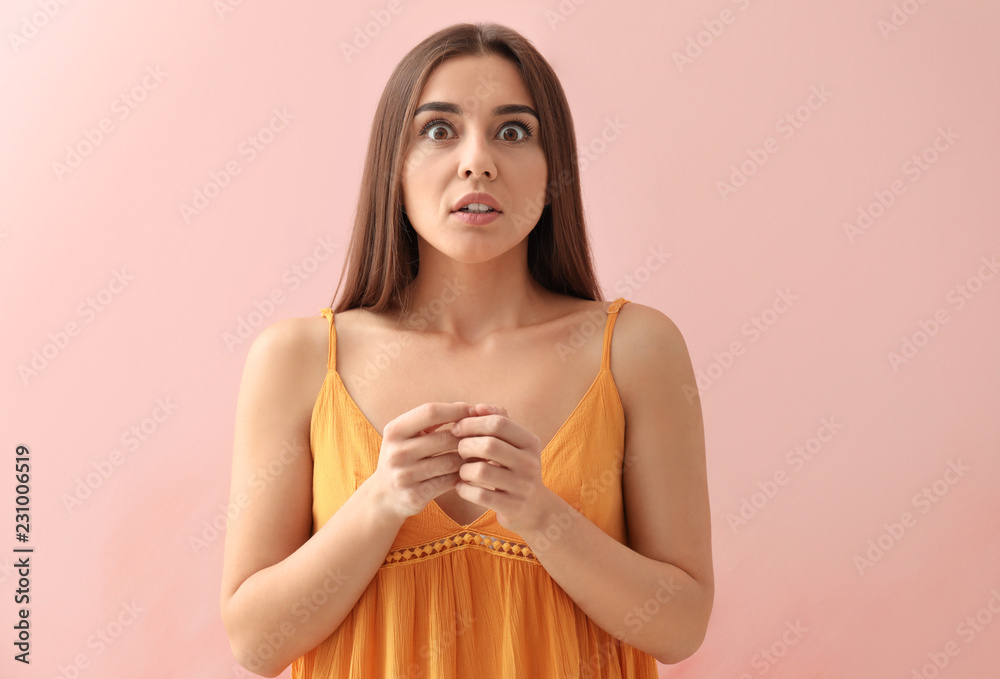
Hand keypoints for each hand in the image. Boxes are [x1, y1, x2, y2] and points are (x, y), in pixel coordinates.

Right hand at [369, 402, 475, 521]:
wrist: (383, 496)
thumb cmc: (402, 457)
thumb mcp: (406, 434)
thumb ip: (431, 419)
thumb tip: (466, 407)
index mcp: (394, 431)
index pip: (430, 411)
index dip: (455, 410)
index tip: (472, 411)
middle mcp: (397, 452)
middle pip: (445, 438)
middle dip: (467, 436)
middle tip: (483, 436)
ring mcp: (405, 475)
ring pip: (451, 461)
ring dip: (469, 457)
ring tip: (480, 453)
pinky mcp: (415, 495)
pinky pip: (449, 481)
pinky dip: (463, 476)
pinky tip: (470, 471)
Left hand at [450, 403, 554, 534]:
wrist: (534, 508)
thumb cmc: (514, 468)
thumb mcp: (513, 443)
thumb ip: (498, 420)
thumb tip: (478, 407)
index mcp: (530, 442)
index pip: (499, 423)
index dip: (473, 422)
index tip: (457, 428)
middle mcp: (530, 463)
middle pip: (489, 445)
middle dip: (466, 445)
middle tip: (459, 450)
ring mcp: (523, 487)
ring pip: (481, 471)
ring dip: (463, 470)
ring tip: (462, 471)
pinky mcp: (512, 507)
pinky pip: (479, 495)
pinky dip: (464, 489)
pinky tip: (461, 487)